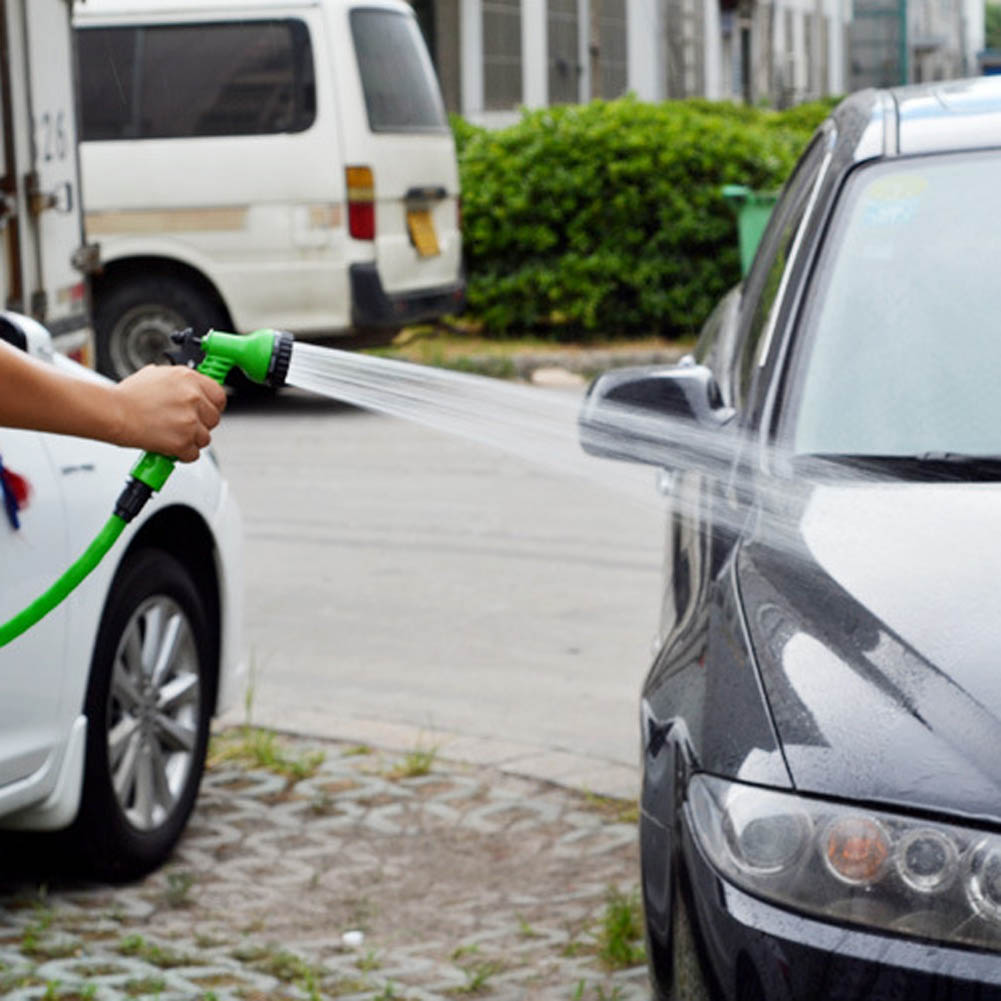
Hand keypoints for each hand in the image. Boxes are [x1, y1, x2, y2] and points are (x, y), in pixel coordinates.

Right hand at [110, 365, 226, 461]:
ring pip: (205, 438)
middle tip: (183, 425)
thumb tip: (190, 386)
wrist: (113, 412)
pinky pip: (193, 454)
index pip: (219, 395)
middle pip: (214, 419)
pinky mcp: (182, 441)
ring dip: (191, 440)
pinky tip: (169, 447)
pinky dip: (182, 455)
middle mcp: (193, 398)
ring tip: (172, 435)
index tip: (206, 411)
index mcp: (189, 379)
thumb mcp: (157, 374)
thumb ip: (179, 381)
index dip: (213, 406)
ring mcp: (189, 420)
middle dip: (200, 424)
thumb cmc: (128, 396)